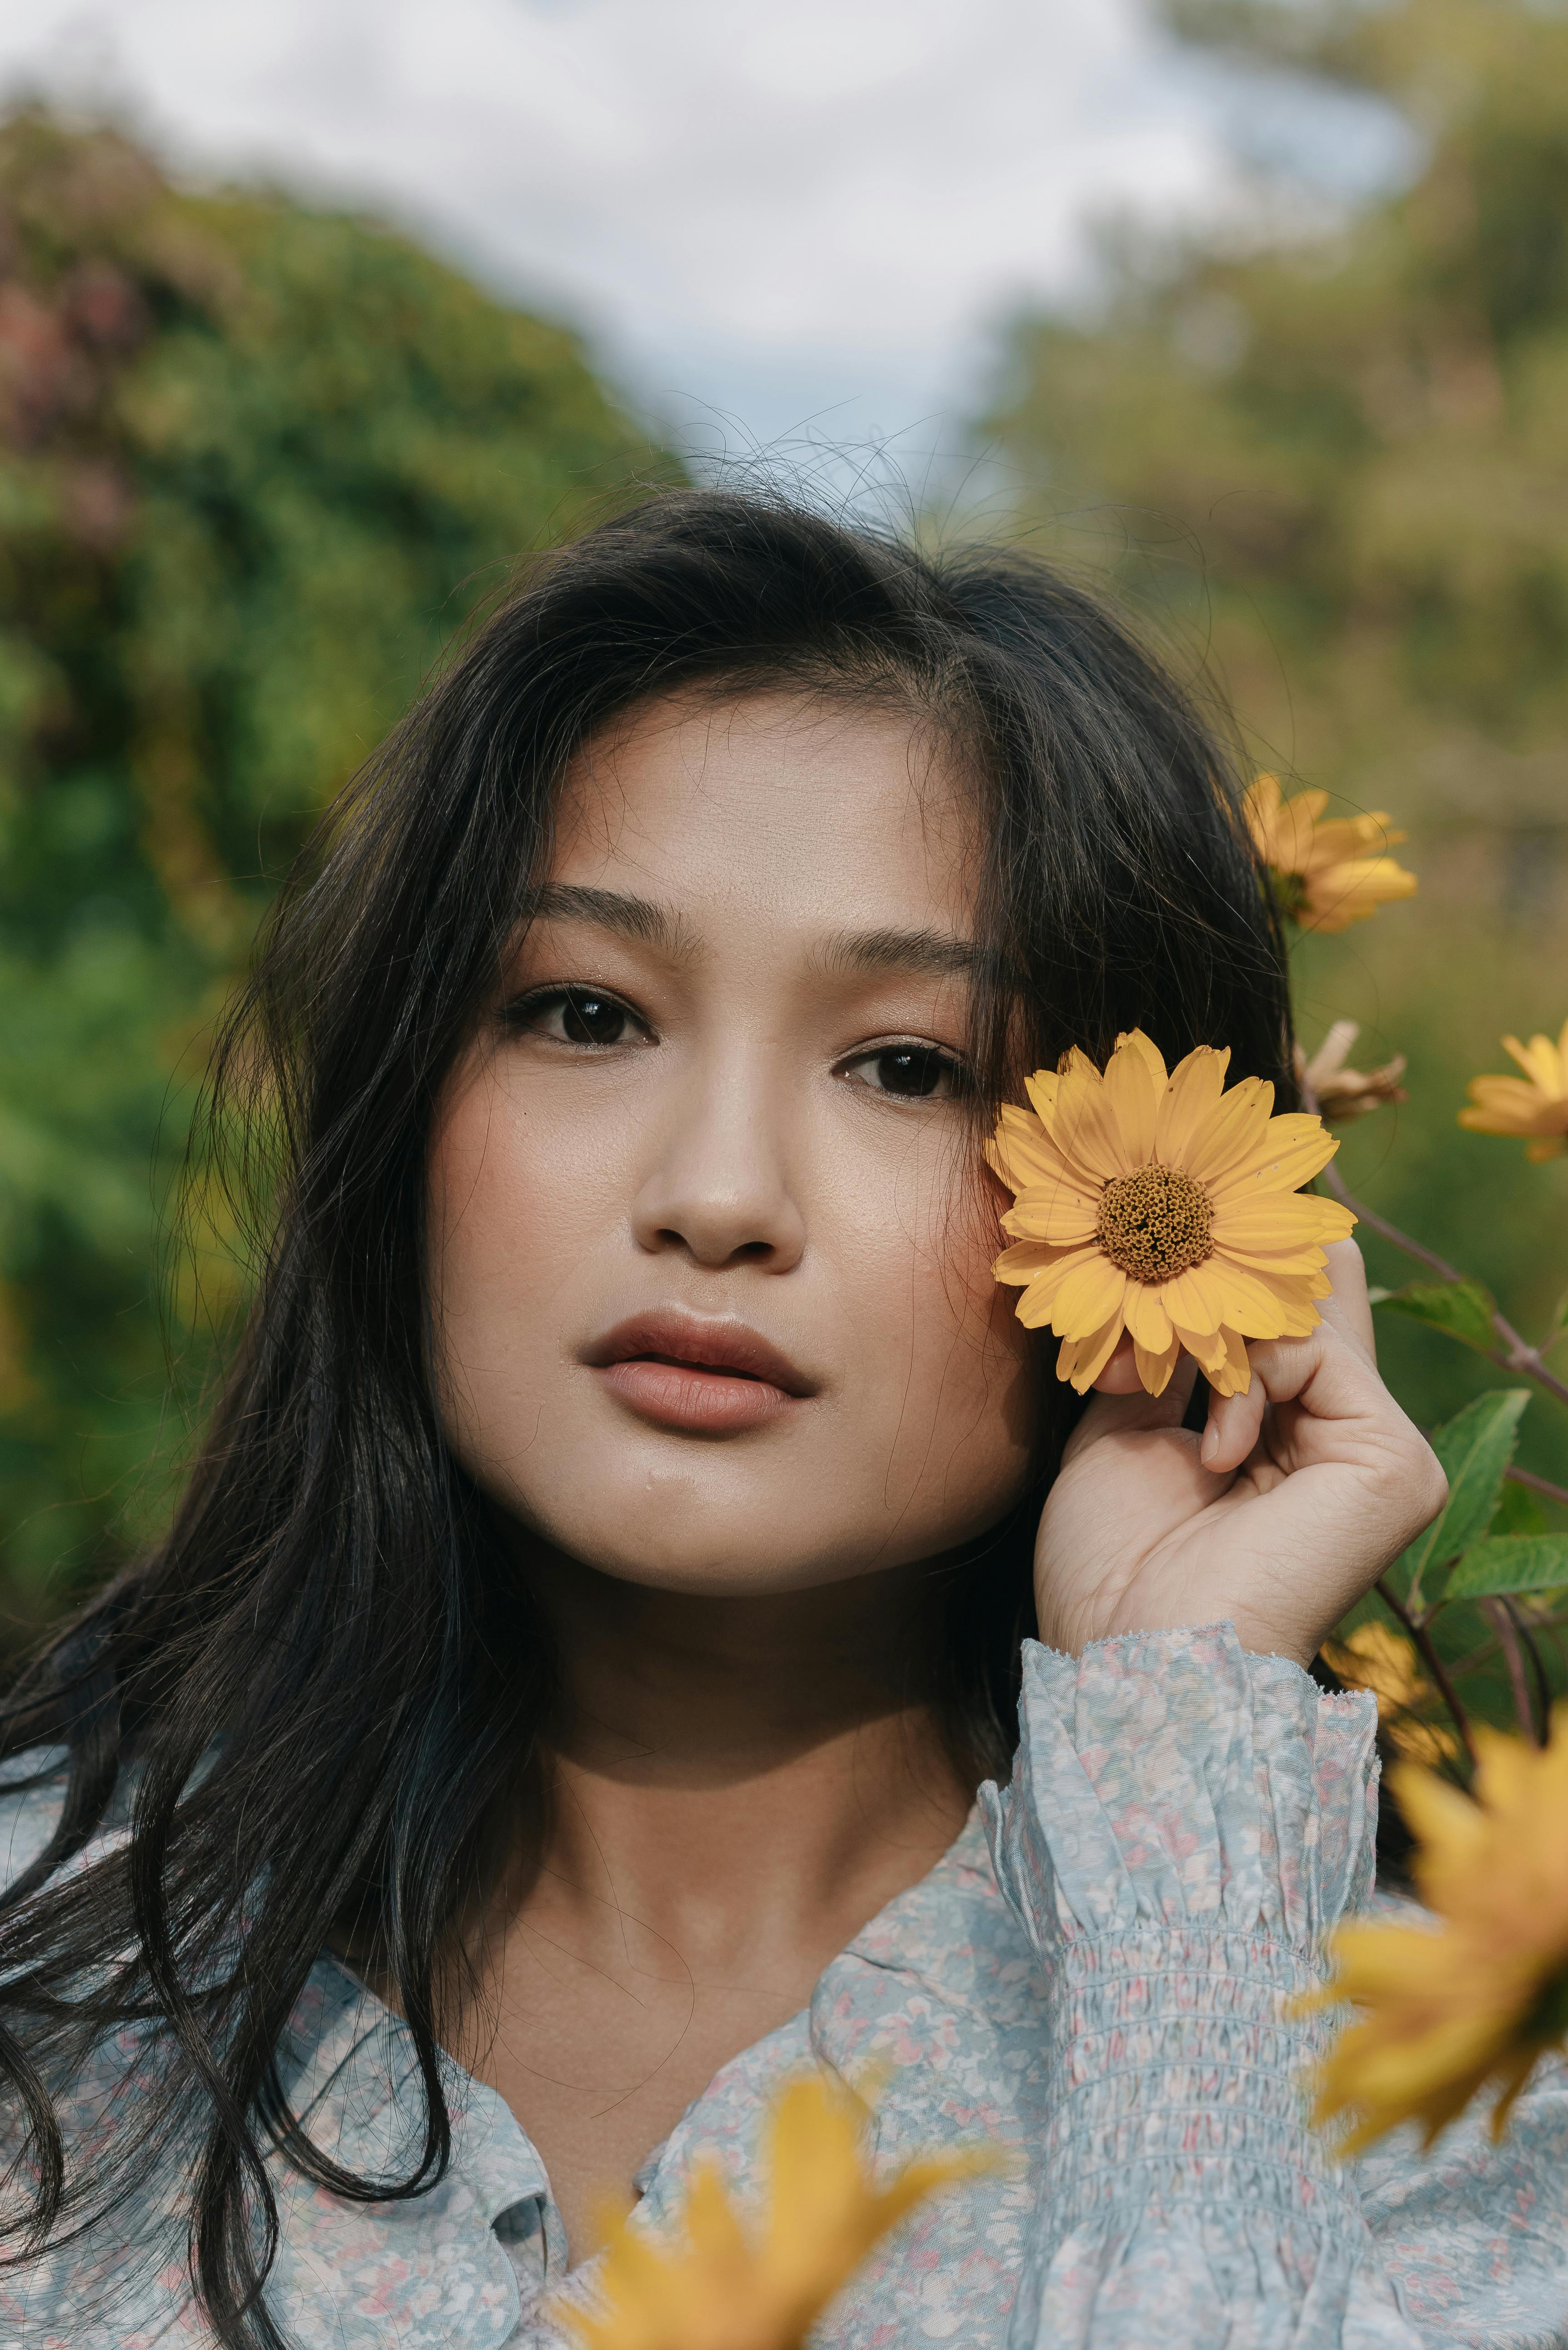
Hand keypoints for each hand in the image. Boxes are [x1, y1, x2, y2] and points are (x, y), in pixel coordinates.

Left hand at [1032, 1240, 1448, 1667]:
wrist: (1133, 1656)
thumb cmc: (1112, 1570)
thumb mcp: (1120, 1435)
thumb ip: (1161, 1361)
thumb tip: (1172, 1276)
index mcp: (1286, 1440)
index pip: (1284, 1319)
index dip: (1224, 1277)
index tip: (1153, 1261)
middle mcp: (1342, 1440)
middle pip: (1309, 1300)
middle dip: (1216, 1287)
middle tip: (1158, 1291)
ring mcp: (1378, 1451)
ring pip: (1304, 1314)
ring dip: (1214, 1337)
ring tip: (1161, 1394)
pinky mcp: (1396, 1463)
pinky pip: (1319, 1354)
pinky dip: (1247, 1378)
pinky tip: (1213, 1454)